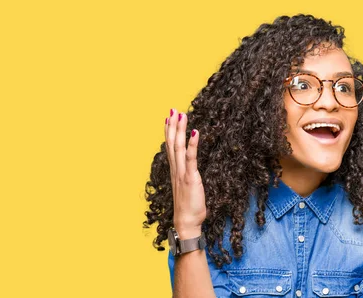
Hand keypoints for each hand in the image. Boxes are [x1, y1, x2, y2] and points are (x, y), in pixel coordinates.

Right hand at [165, 109, 205, 238]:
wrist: (186, 223)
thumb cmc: (189, 208)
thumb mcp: (187, 188)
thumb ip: (186, 177)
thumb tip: (189, 169)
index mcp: (175, 172)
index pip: (170, 148)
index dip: (168, 132)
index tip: (168, 118)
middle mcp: (176, 170)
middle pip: (172, 144)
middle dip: (172, 126)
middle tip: (172, 110)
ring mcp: (182, 173)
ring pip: (178, 148)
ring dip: (179, 130)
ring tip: (180, 115)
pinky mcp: (190, 178)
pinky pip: (190, 158)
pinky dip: (192, 144)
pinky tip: (194, 132)